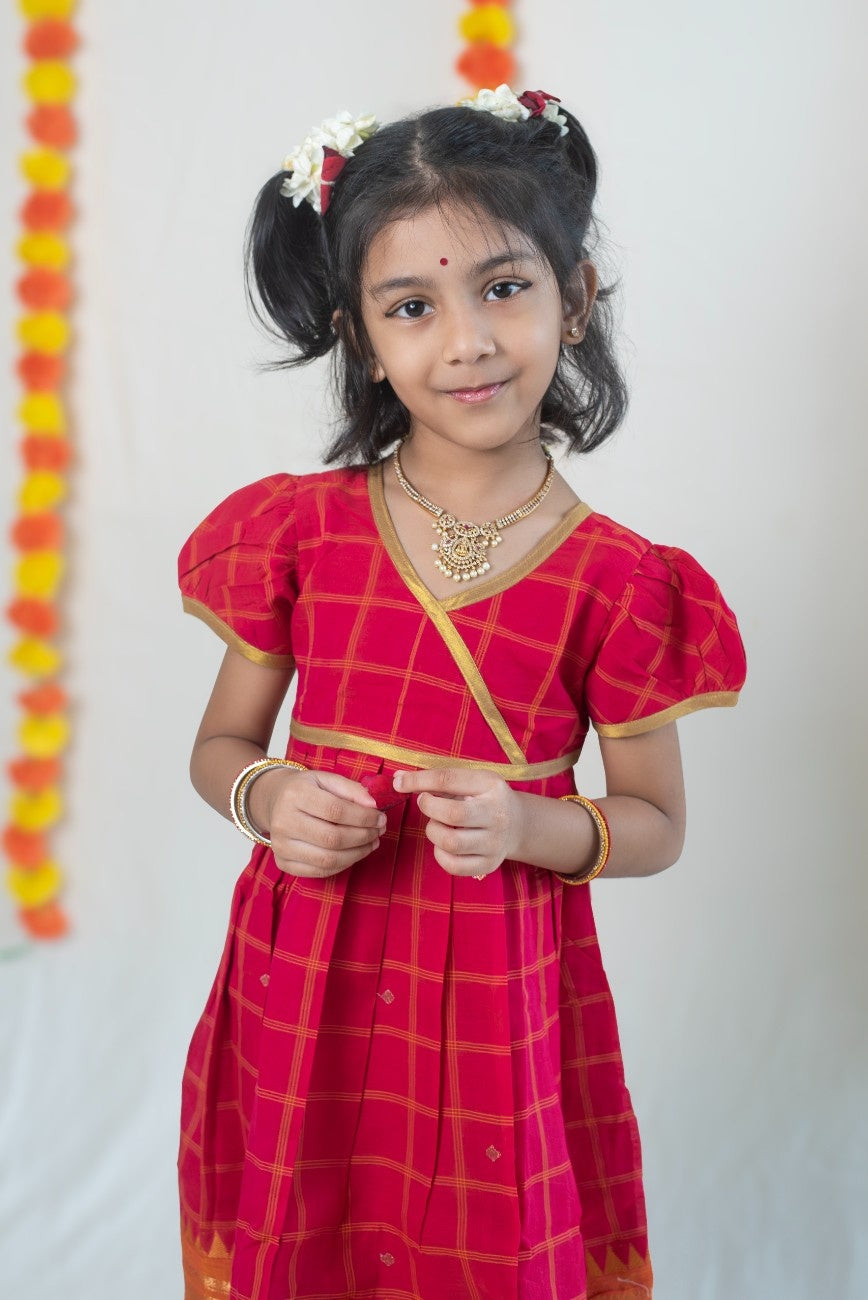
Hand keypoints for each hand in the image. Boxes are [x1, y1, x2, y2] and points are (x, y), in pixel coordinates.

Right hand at [249, 767, 386, 877]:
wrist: (276, 801)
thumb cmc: (307, 789)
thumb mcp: (327, 779)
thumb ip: (352, 789)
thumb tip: (374, 807)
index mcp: (295, 795)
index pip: (336, 811)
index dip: (363, 817)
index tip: (381, 817)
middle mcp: (283, 821)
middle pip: (332, 838)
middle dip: (363, 837)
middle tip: (379, 831)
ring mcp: (280, 846)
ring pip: (328, 860)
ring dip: (357, 854)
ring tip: (371, 843)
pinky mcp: (282, 863)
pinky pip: (319, 872)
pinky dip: (343, 865)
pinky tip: (355, 853)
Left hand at [393, 767, 524, 878]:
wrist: (518, 824)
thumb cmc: (484, 798)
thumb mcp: (470, 781)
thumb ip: (437, 779)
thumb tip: (398, 780)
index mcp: (491, 786)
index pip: (449, 779)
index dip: (419, 781)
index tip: (399, 784)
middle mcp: (497, 815)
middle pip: (453, 814)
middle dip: (429, 808)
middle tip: (427, 804)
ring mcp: (494, 843)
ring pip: (451, 842)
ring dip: (434, 832)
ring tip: (438, 825)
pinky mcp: (488, 864)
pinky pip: (453, 865)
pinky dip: (440, 854)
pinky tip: (444, 844)